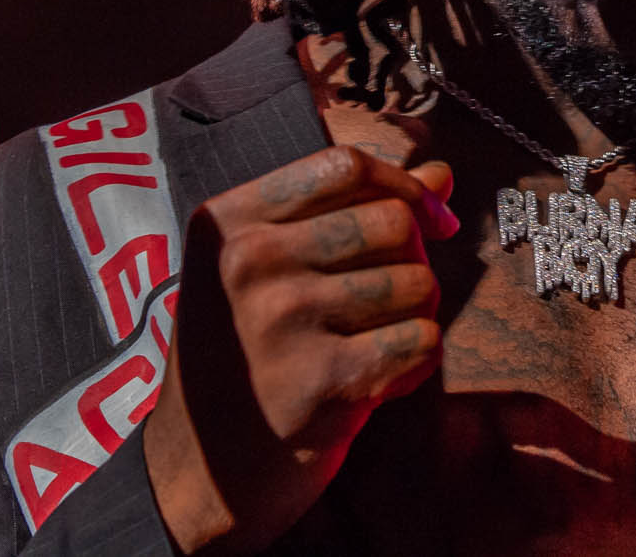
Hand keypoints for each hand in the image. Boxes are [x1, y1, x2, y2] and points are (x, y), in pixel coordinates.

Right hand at [142, 145, 458, 553]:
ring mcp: (282, 321)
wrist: (196, 470)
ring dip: (415, 315)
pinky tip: (376, 379)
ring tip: (373, 341)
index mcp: (229, 221)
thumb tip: (439, 174)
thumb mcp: (267, 271)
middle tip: (389, 299)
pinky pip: (421, 341)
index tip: (429, 219)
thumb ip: (350, 212)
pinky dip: (415, 362)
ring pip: (417, 282)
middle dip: (415, 260)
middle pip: (393, 222)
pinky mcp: (321, 380)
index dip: (404, 186)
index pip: (346, 165)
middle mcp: (250, 262)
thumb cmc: (242, 356)